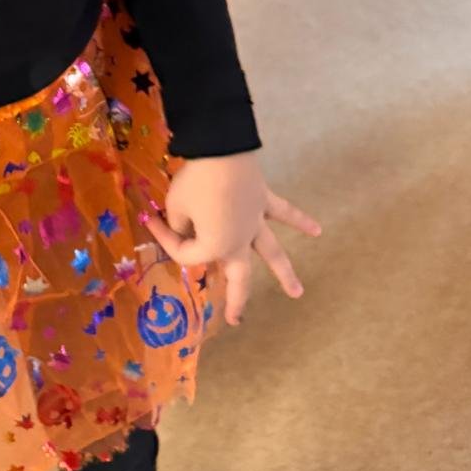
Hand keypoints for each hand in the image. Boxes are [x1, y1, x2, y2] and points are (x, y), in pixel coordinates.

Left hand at [145, 152, 320, 326]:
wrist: (220, 150)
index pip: (188, 254)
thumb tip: (185, 226)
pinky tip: (317, 230)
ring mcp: (256, 221)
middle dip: (236, 299)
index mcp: (216, 246)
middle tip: (236, 320)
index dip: (168, 240)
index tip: (154, 221)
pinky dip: (301, 221)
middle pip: (239, 276)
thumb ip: (180, 224)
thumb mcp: (176, 205)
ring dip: (284, 273)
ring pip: (272, 252)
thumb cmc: (195, 183)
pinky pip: (284, 212)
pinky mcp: (263, 199)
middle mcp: (240, 241)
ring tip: (297, 293)